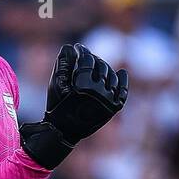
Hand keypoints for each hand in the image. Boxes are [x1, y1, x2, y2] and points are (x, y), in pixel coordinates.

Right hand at [19, 43, 128, 168]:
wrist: (64, 132)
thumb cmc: (57, 107)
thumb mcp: (55, 84)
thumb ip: (62, 64)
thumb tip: (70, 47)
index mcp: (83, 86)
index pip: (87, 60)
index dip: (82, 51)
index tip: (79, 48)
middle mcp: (98, 92)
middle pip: (101, 66)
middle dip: (93, 59)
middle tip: (87, 57)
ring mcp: (108, 101)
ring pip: (112, 76)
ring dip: (105, 68)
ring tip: (98, 66)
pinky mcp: (114, 108)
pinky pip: (123, 91)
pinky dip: (123, 81)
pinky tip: (121, 72)